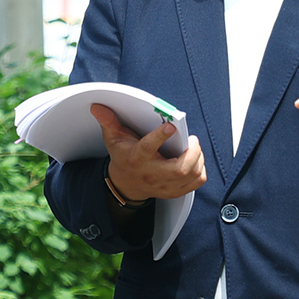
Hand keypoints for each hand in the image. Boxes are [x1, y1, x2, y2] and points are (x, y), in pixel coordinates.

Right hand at [89, 104, 204, 202]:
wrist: (126, 185)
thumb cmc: (124, 158)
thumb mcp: (113, 140)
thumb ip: (108, 122)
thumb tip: (98, 106)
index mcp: (137, 158)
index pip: (148, 148)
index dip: (160, 137)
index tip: (170, 126)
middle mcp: (152, 174)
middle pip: (179, 169)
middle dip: (192, 153)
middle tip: (192, 139)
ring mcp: (164, 185)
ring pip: (191, 175)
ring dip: (198, 159)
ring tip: (194, 146)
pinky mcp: (175, 191)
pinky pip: (196, 182)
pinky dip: (200, 170)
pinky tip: (195, 160)